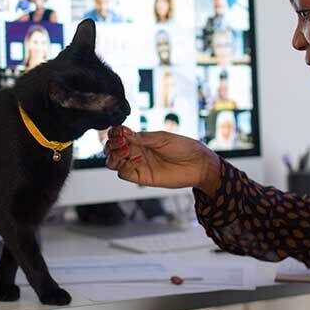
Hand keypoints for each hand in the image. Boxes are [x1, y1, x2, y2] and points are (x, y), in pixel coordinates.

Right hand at [103, 127, 220, 192]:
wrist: (198, 164)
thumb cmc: (183, 147)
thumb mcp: (162, 138)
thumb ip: (142, 137)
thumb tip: (123, 132)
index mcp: (140, 140)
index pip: (118, 136)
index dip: (114, 133)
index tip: (118, 131)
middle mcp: (136, 152)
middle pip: (111, 150)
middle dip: (111, 145)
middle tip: (121, 142)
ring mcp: (137, 165)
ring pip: (113, 163)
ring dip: (114, 155)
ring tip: (126, 150)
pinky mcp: (142, 177)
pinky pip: (124, 174)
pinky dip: (125, 166)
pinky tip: (138, 160)